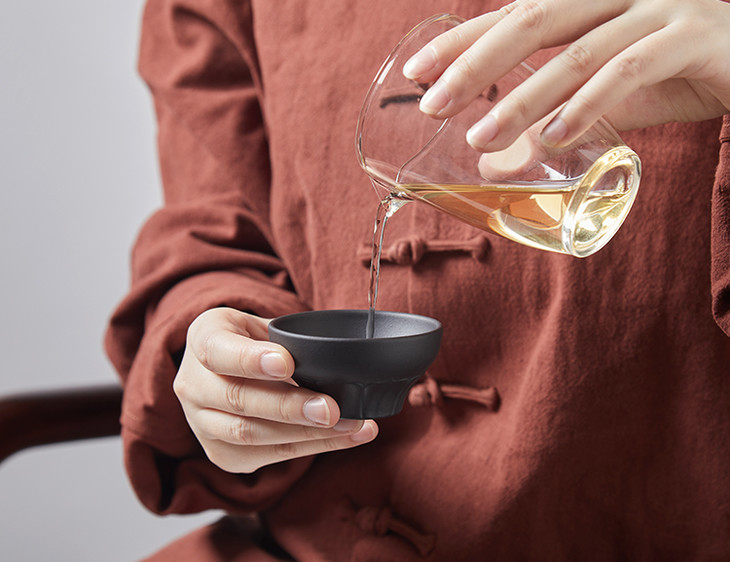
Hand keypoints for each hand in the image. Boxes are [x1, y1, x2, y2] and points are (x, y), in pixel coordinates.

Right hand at [173, 307, 377, 472]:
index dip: (251, 360)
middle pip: (238, 399)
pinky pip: (270, 454)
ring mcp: (202, 424)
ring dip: (308, 434)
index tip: (286, 363)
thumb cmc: (255, 342)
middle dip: (289, 407)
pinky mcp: (222, 454)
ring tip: (352, 426)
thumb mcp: (263, 325)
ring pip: (253, 434)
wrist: (229, 373)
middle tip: (332, 409)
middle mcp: (192, 384)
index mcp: (202, 339)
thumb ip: (287, 337)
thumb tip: (338, 358)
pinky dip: (313, 446)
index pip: (217, 351)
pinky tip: (347, 437)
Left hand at [403, 0, 729, 150]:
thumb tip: (500, 158)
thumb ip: (564, 118)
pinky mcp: (694, 36)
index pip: (516, 13)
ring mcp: (660, 7)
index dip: (464, 40)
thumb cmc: (690, 64)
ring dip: (523, 100)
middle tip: (431, 106)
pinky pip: (631, 70)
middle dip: (475, 65)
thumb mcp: (619, 91)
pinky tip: (553, 139)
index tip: (417, 72)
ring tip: (479, 138)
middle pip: (532, 22)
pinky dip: (588, 106)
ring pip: (575, 53)